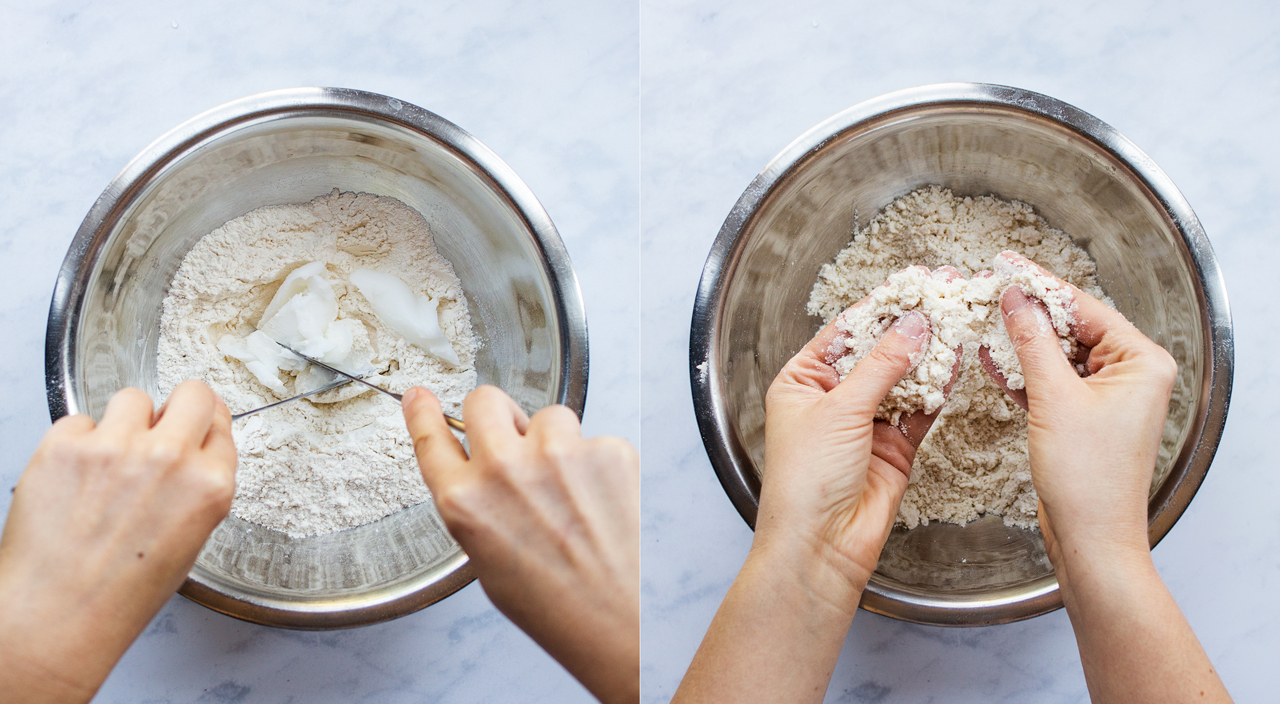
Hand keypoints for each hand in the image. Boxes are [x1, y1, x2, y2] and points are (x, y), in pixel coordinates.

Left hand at [0, 381, 236, 703]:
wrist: (59, 614)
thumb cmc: (122, 592)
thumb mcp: (191, 540)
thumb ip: (199, 487)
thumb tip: (193, 450)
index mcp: (210, 486)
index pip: (220, 422)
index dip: (204, 425)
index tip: (194, 425)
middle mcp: (169, 459)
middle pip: (191, 392)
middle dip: (177, 407)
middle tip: (160, 427)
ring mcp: (117, 447)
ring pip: (133, 398)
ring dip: (125, 421)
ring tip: (110, 458)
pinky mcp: (66, 445)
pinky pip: (79, 420)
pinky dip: (77, 442)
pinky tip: (76, 476)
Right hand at [402, 386, 638, 703]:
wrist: (617, 621)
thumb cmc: (553, 603)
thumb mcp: (487, 558)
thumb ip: (477, 505)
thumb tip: (481, 471)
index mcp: (465, 502)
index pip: (430, 438)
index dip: (423, 412)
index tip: (420, 396)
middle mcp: (504, 470)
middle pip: (486, 400)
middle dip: (497, 415)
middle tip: (515, 438)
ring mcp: (559, 454)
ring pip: (549, 417)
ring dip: (556, 443)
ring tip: (571, 494)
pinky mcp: (607, 449)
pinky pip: (595, 439)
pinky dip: (599, 464)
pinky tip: (602, 502)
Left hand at [673, 268, 958, 703]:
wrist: (820, 545)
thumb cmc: (805, 479)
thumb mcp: (841, 409)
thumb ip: (883, 365)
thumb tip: (912, 324)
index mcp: (801, 381)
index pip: (846, 331)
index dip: (881, 305)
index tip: (913, 281)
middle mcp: (832, 399)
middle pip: (878, 350)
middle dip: (911, 324)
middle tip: (945, 292)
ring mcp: (865, 423)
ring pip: (903, 377)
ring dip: (929, 352)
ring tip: (958, 318)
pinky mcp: (893, 447)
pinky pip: (919, 409)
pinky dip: (937, 388)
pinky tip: (956, 360)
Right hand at [979, 251, 1174, 567]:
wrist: (1091, 539)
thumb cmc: (1088, 478)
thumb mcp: (1053, 398)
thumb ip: (1032, 342)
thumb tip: (1015, 298)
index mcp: (1141, 362)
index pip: (1084, 307)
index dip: (1041, 285)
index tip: (1007, 264)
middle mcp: (1130, 375)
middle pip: (1071, 327)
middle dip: (1028, 313)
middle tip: (988, 290)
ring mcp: (1107, 397)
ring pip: (1057, 354)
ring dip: (1021, 343)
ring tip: (983, 320)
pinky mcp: (1084, 417)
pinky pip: (1051, 381)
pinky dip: (1024, 372)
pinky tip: (992, 359)